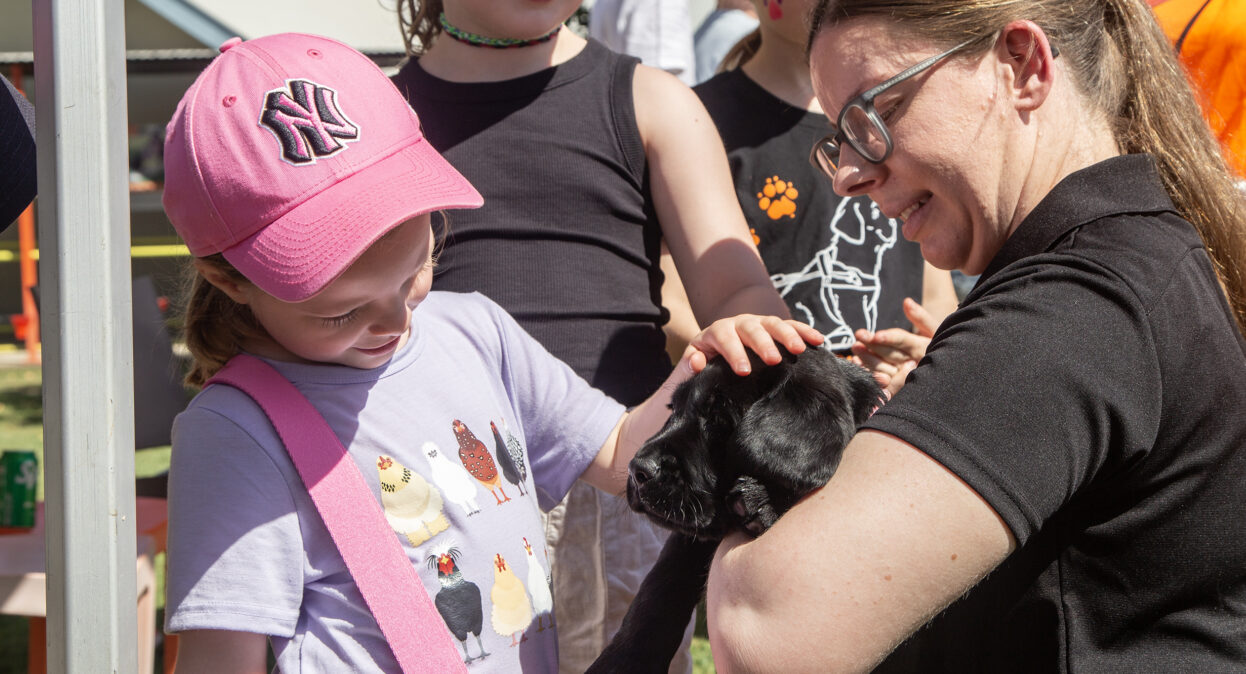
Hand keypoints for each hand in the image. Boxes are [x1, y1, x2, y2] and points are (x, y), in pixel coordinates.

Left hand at [686, 315, 823, 374]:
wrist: (717, 353)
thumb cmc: (706, 364)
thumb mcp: (693, 366)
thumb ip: (689, 367)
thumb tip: (697, 361)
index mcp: (716, 332)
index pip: (724, 338)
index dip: (734, 353)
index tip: (743, 371)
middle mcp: (738, 323)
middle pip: (751, 328)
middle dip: (763, 344)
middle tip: (773, 360)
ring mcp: (758, 324)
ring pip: (774, 324)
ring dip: (787, 335)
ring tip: (799, 350)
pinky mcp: (774, 329)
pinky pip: (792, 326)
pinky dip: (805, 332)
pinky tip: (818, 340)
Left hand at [850, 298, 938, 397]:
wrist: (950, 370)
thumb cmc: (940, 344)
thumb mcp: (934, 330)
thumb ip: (921, 317)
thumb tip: (906, 301)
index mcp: (922, 347)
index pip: (904, 341)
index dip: (890, 338)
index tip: (876, 335)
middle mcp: (915, 363)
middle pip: (891, 354)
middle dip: (873, 345)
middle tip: (858, 335)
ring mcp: (906, 377)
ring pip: (884, 369)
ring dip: (867, 359)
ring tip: (854, 348)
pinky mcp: (899, 387)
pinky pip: (881, 383)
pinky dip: (868, 373)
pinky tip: (856, 363)